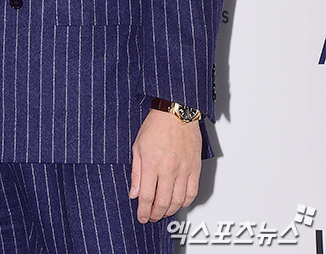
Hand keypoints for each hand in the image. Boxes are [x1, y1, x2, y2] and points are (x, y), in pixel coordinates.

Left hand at [129, 108, 201, 223]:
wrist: (176, 112)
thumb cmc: (156, 125)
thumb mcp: (138, 147)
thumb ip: (136, 173)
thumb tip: (134, 194)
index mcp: (152, 163)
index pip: (147, 196)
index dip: (143, 211)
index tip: (141, 216)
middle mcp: (169, 169)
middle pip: (163, 202)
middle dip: (155, 214)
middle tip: (151, 217)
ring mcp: (184, 169)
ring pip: (178, 201)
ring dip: (169, 211)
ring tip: (162, 211)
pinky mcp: (195, 168)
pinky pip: (192, 192)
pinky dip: (185, 202)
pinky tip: (178, 202)